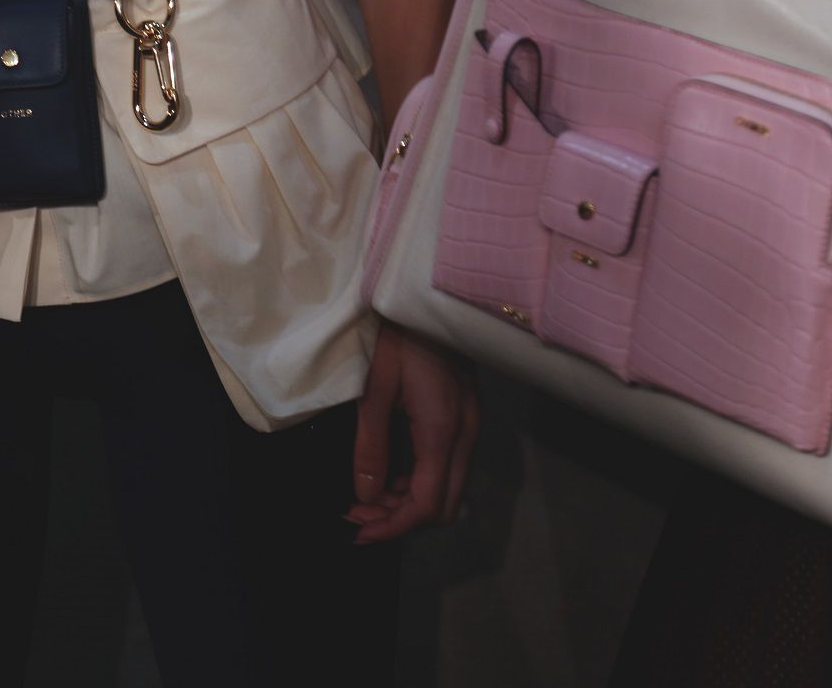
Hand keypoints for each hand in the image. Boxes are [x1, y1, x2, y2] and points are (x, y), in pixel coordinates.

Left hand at [348, 323, 478, 542]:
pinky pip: (450, 468)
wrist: (429, 299)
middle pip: (444, 506)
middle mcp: (466, 436)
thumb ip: (371, 447)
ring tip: (369, 497)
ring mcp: (472, 427)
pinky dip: (422, 482)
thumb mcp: (374, 391)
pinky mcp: (468, 418)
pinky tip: (393, 474)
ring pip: (450, 489)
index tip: (359, 532)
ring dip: (411, 502)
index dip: (393, 527)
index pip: (427, 504)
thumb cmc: (398, 339)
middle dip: (402, 519)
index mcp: (442, 431)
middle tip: (360, 515)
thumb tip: (366, 497)